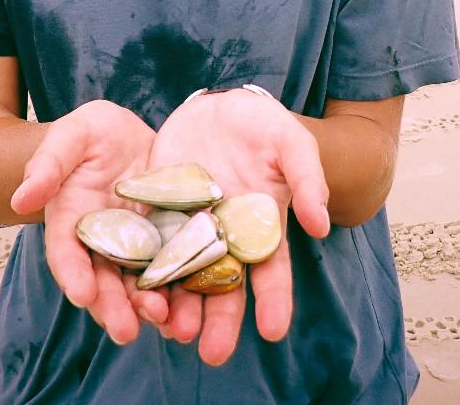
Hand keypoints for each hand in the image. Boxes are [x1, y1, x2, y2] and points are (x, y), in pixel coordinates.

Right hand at [10, 100, 167, 343]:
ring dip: (150, 307)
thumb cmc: (90, 135)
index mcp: (71, 222)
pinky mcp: (170, 240)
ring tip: (164, 322)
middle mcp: (102, 243)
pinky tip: (194, 307)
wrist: (127, 136)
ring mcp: (137, 246)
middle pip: (104, 281)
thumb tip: (22, 197)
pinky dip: (183, 290)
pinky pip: (176, 268)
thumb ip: (47, 166)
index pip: (67, 253)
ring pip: (140, 283)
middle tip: (125, 331)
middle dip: (113, 307)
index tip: (82, 294)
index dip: (73, 274)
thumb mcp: (70, 138)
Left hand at [146, 89, 329, 365]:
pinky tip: (138, 295)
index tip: (273, 329)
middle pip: (223, 286)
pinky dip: (144, 272)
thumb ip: (306, 179)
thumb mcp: (291, 142)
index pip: (271, 271)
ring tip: (174, 331)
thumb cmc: (261, 125)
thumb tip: (320, 226)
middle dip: (219, 321)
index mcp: (261, 227)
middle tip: (213, 354)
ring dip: (179, 306)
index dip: (273, 300)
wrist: (216, 106)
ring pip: (183, 276)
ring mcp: (188, 228)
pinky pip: (148, 248)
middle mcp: (225, 237)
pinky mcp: (156, 214)